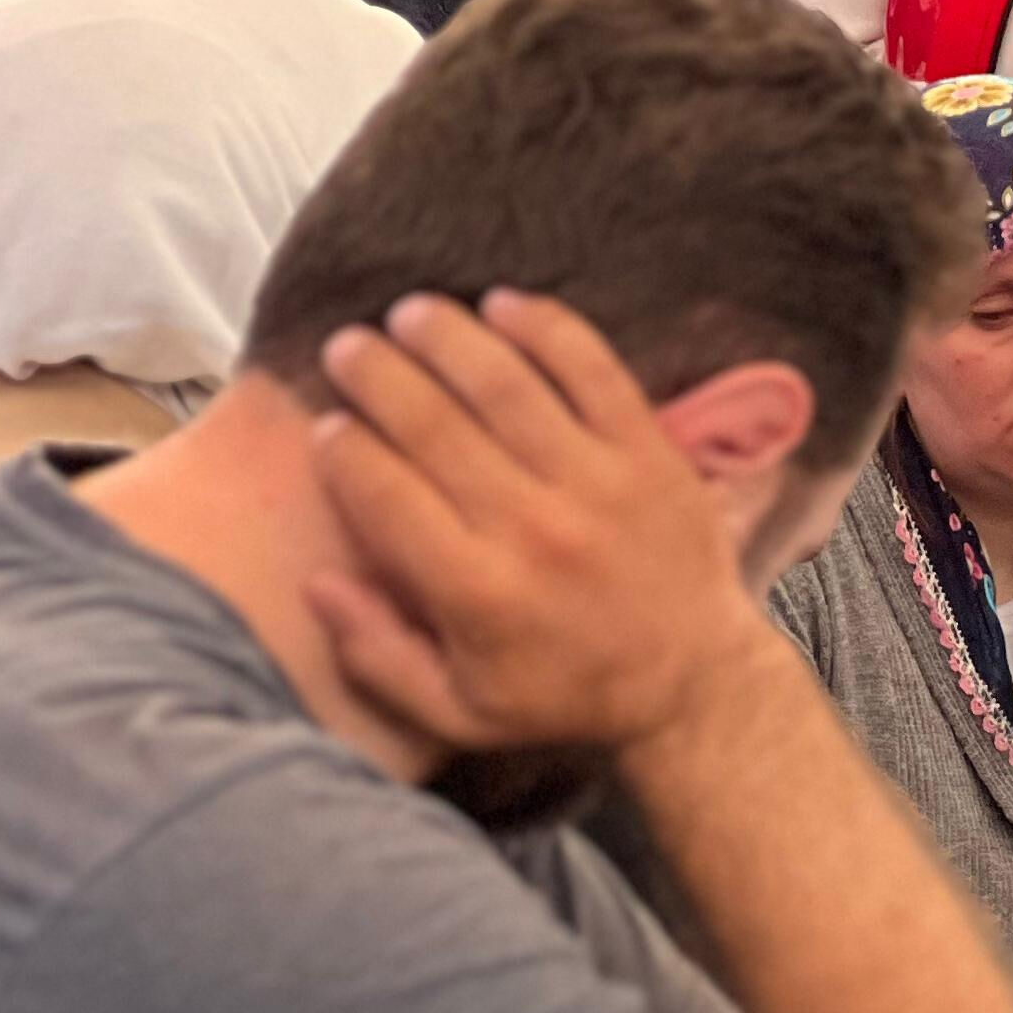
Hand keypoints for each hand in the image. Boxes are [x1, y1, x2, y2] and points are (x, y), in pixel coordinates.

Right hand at [303, 290, 775, 753]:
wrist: (695, 684)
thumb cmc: (568, 693)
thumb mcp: (461, 709)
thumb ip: (377, 654)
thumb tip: (316, 582)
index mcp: (477, 590)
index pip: (384, 494)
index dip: (344, 450)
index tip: (328, 427)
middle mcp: (533, 528)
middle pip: (433, 425)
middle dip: (377, 374)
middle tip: (347, 347)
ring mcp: (597, 484)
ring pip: (505, 385)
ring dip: (448, 336)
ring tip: (410, 313)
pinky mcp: (651, 454)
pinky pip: (593, 370)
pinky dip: (546, 329)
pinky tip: (503, 304)